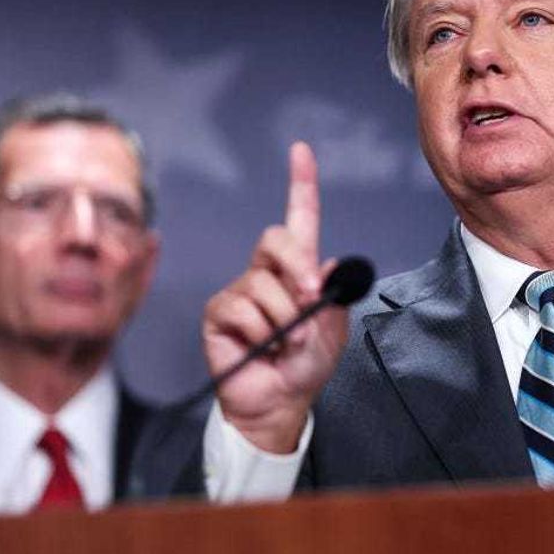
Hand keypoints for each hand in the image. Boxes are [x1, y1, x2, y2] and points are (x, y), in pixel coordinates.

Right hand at [201, 142, 348, 453]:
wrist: (279, 402)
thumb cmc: (305, 366)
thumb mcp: (333, 332)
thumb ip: (334, 298)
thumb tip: (329, 264)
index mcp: (299, 270)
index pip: (299, 219)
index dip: (300, 184)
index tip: (300, 151)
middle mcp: (267, 273)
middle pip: (275, 239)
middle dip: (297, 264)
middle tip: (310, 297)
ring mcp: (240, 291)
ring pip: (264, 284)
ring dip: (285, 317)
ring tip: (288, 343)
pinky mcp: (219, 313)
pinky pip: (242, 309)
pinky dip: (261, 331)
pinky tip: (262, 347)